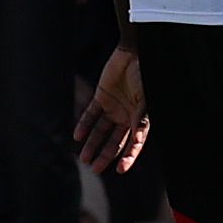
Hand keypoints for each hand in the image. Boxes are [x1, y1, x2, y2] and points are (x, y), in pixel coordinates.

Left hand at [77, 45, 149, 171]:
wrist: (133, 53)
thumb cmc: (145, 74)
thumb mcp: (145, 97)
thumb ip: (141, 117)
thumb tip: (139, 137)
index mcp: (141, 117)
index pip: (134, 142)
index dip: (129, 156)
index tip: (121, 170)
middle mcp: (127, 115)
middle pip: (115, 140)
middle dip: (106, 155)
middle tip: (95, 169)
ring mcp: (113, 107)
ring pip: (101, 131)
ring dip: (92, 144)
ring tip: (84, 159)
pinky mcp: (101, 98)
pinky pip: (91, 115)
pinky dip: (84, 125)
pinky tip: (77, 137)